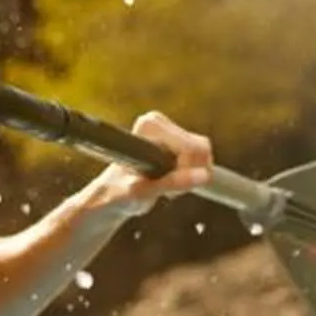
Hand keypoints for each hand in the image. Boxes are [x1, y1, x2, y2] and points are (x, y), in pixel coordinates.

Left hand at [79, 111, 212, 221]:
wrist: (112, 195)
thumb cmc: (120, 193)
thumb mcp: (145, 192)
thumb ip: (174, 183)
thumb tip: (204, 176)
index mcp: (147, 127)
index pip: (191, 146)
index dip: (188, 170)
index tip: (170, 185)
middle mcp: (157, 121)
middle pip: (201, 148)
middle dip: (190, 173)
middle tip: (168, 188)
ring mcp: (167, 128)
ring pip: (203, 153)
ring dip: (190, 174)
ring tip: (166, 185)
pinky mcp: (176, 137)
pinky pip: (201, 156)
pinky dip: (191, 172)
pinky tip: (170, 179)